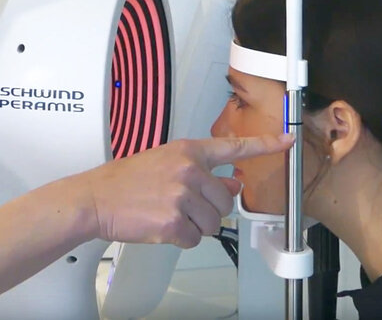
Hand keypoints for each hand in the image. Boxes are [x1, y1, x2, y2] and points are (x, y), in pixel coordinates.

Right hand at [84, 134, 293, 247]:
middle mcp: (188, 171)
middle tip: (182, 206)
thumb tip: (232, 182)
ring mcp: (181, 197)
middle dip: (210, 209)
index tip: (286, 141)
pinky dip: (180, 239)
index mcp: (187, 151)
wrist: (95, 199)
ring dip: (195, 226)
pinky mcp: (172, 223)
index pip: (234, 147)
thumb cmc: (126, 181)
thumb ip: (201, 171)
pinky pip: (194, 239)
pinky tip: (161, 227)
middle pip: (226, 200)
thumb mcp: (166, 163)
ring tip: (168, 215)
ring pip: (213, 223)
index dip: (265, 145)